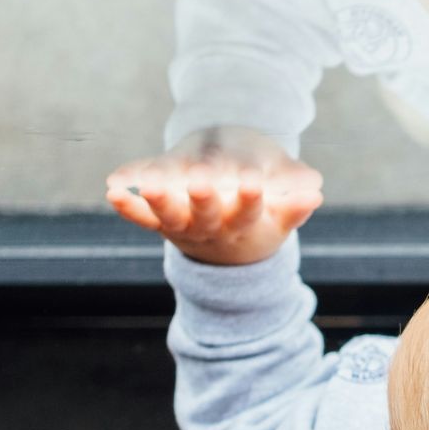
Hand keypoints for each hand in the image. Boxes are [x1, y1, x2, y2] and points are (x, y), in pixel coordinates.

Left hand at [105, 129, 323, 265]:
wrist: (228, 249)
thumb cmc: (259, 221)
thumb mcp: (281, 217)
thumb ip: (295, 205)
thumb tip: (315, 193)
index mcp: (243, 225)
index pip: (248, 211)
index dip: (249, 197)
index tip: (252, 181)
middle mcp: (210, 228)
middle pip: (206, 215)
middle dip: (203, 197)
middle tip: (200, 180)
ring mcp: (182, 226)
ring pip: (169, 216)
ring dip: (158, 200)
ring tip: (148, 185)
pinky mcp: (161, 224)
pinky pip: (142, 220)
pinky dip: (127, 208)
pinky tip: (113, 192)